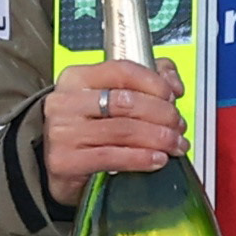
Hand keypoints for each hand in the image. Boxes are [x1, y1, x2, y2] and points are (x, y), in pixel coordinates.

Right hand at [43, 57, 184, 205]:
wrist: (57, 165)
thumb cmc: (88, 128)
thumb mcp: (110, 98)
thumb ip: (146, 80)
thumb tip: (173, 83)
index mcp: (77, 78)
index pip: (122, 71)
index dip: (154, 83)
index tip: (172, 97)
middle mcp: (65, 102)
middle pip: (126, 102)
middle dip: (162, 115)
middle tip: (178, 126)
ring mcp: (62, 132)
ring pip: (123, 130)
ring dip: (158, 138)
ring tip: (175, 145)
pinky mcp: (64, 161)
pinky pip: (112, 157)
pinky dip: (141, 158)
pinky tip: (158, 160)